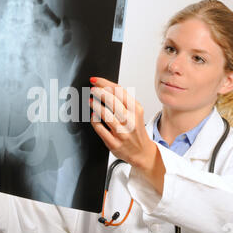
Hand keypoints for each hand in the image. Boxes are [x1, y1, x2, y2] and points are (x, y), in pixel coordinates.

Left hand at [88, 77, 165, 194]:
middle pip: (113, 101)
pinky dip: (95, 121)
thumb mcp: (135, 112)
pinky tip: (93, 116)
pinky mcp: (114, 143)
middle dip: (100, 92)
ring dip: (95, 105)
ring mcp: (122, 133)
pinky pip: (100, 129)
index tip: (95, 80)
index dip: (104, 83)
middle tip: (92, 89)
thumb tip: (104, 87)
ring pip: (106, 114)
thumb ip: (123, 101)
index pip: (119, 91)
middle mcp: (130, 121)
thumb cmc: (136, 130)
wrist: (142, 152)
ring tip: (90, 101)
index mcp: (136, 110)